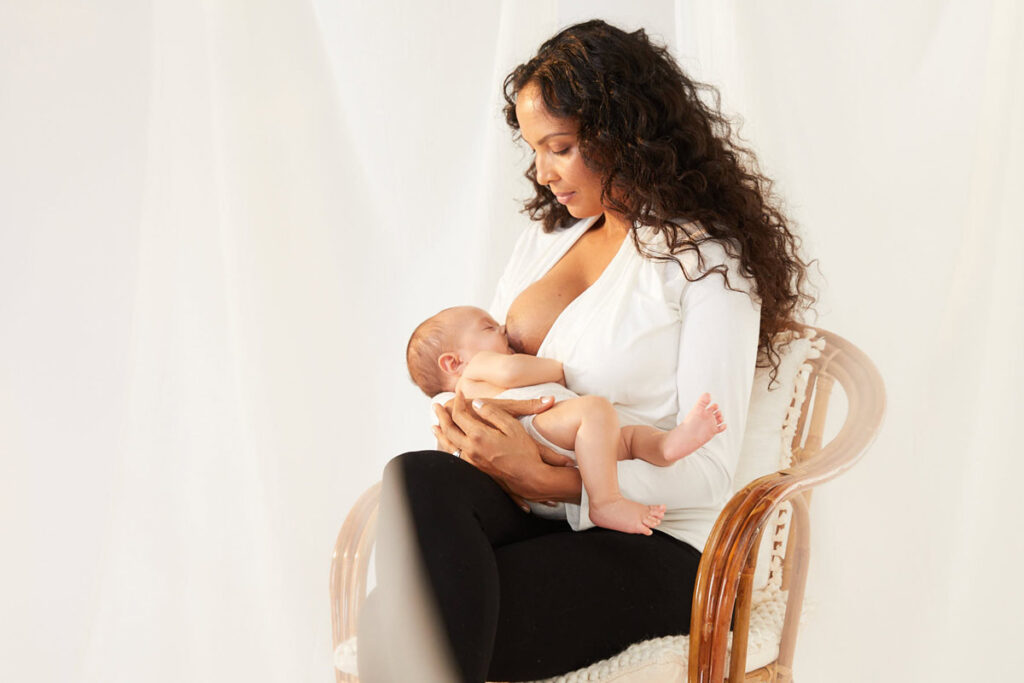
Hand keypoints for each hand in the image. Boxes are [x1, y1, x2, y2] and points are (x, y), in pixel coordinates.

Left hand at [432, 393, 567, 506]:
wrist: (530, 478)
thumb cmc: (524, 451)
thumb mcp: (512, 425)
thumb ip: (492, 412)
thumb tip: (476, 403)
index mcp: (479, 436)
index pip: (459, 415)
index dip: (457, 402)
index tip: (458, 393)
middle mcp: (471, 449)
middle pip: (448, 430)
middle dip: (441, 416)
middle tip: (436, 406)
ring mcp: (472, 461)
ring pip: (448, 445)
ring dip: (440, 433)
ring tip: (434, 426)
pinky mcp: (475, 470)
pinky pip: (455, 456)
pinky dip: (448, 447)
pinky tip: (448, 446)